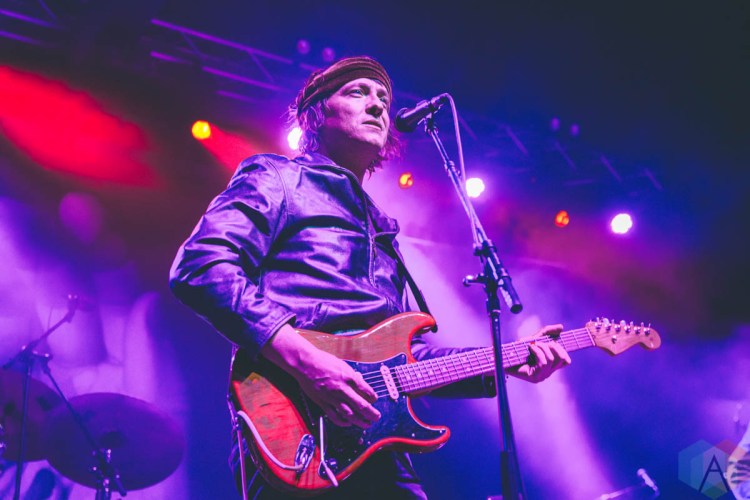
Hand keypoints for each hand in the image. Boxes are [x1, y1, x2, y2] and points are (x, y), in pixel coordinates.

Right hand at [261, 324, 380, 427]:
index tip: (374, 400)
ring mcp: (332, 397)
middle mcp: (342, 389)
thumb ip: (352, 376)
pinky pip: (334, 416)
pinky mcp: (323, 403)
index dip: (373, 398)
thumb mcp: (343, 365)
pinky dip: (343, 421)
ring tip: (366, 424)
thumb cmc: (323, 361)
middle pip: (361, 405)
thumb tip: (361, 385)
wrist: (305, 363)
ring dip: (359, 421)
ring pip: (349, 414)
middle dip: (371, 413)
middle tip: (376, 417)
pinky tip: (348, 423)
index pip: (366, 391)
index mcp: (349, 377)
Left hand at [507, 324, 570, 382]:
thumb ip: (548, 332)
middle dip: (554, 347)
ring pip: (551, 359)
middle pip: (563, 358)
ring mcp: (542, 376)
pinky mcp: (535, 377)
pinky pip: (543, 362)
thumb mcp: (535, 337)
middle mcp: (548, 372)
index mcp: (550, 365)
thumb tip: (562, 327)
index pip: (566, 361)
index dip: (563, 350)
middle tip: (541, 342)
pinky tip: (530, 349)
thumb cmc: (520, 349)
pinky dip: (537, 352)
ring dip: (542, 348)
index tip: (554, 342)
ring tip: (533, 345)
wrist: (505, 357)